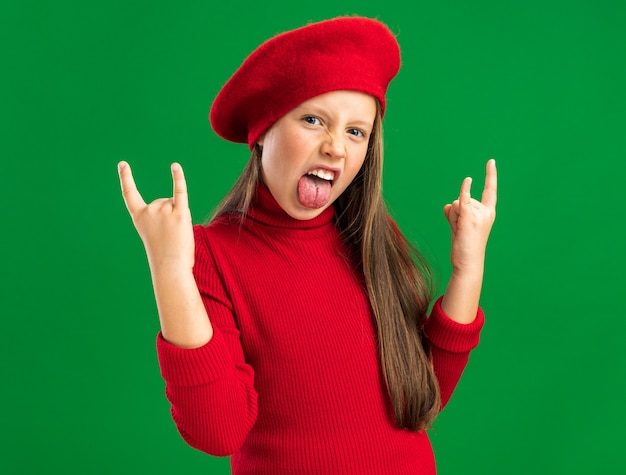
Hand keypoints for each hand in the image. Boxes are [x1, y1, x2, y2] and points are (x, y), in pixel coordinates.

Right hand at [118, 161, 194, 273]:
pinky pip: (180, 191)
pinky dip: (178, 178)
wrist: (170, 267)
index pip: (130, 194)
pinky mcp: (179, 213)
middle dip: (171, 216)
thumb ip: (161, 215)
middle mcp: (149, 210)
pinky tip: (175, 166)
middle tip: (170, 235)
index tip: (123, 164)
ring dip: (180, 216)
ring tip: (177, 234)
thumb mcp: (156, 233)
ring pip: (175, 203)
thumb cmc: (165, 255)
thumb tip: (175, 202)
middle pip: (164, 201)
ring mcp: (164, 211)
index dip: (126, 178)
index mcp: (139, 217)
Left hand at [443, 159, 496, 273]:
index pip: (490, 190)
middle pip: (463, 198)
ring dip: (452, 217)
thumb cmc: (464, 246)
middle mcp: (486, 212)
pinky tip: (468, 180)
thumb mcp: (460, 227)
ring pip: (457, 203)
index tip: (491, 161)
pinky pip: (462, 199)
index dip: (490, 175)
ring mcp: (479, 215)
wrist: (468, 262)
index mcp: (488, 213)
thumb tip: (448, 205)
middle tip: (460, 230)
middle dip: (455, 213)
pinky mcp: (470, 218)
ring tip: (459, 232)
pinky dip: (464, 190)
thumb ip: (454, 214)